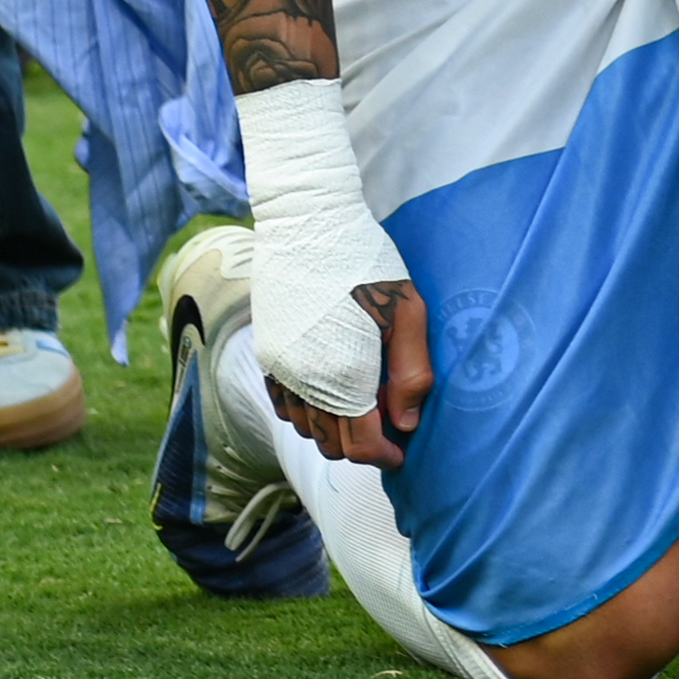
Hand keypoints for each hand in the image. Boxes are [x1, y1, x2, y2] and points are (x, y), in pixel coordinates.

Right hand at [265, 279, 432, 469]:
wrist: (307, 222)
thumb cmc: (367, 262)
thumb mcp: (408, 311)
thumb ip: (411, 373)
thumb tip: (406, 424)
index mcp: (344, 376)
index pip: (361, 446)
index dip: (385, 456)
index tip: (402, 453)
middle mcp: (304, 382)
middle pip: (330, 444)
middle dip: (361, 448)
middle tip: (388, 429)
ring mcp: (280, 369)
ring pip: (304, 429)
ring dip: (333, 431)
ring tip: (362, 410)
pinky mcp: (266, 354)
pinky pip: (282, 405)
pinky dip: (305, 413)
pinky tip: (329, 393)